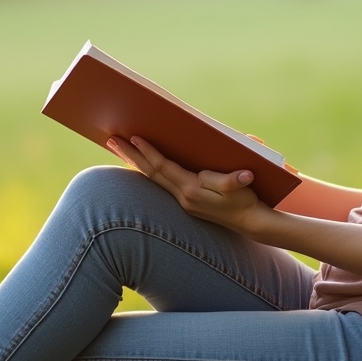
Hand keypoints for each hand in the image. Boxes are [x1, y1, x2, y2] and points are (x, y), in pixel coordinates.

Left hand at [107, 136, 271, 235]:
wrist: (250, 222)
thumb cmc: (246, 200)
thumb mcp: (243, 188)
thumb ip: (236, 181)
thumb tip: (245, 175)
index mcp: (192, 189)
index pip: (163, 167)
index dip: (148, 152)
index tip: (133, 137)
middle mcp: (182, 196)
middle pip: (150, 173)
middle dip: (130, 155)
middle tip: (111, 140)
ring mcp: (182, 201)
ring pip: (152, 179)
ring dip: (134, 163)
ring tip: (119, 149)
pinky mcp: (186, 203)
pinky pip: (160, 184)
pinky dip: (148, 171)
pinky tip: (141, 164)